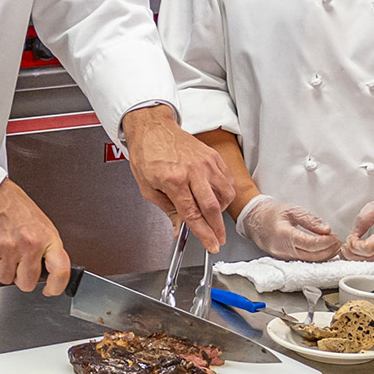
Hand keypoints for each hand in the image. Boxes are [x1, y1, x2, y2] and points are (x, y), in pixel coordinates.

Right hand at [0, 178, 70, 295]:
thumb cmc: (15, 206)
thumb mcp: (41, 224)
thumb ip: (46, 248)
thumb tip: (48, 271)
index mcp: (46, 238)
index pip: (60, 271)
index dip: (56, 286)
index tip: (50, 290)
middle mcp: (29, 245)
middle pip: (27, 283)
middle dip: (22, 278)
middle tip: (20, 264)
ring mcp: (8, 248)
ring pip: (6, 279)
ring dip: (5, 269)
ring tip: (6, 250)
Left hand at [121, 106, 235, 249]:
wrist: (153, 129)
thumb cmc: (146, 154)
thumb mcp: (148, 188)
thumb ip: (167, 209)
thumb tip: (179, 228)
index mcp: (174, 180)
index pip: (193, 214)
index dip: (204, 234)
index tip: (211, 244)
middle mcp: (193, 171)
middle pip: (213, 207)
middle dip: (218, 228)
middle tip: (219, 239)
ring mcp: (206, 163)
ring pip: (225, 194)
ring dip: (221, 210)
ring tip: (212, 215)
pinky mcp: (213, 157)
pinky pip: (227, 180)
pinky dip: (225, 193)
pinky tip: (216, 197)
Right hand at [237, 193, 340, 261]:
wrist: (255, 220)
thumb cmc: (272, 213)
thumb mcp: (292, 210)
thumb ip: (310, 220)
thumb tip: (326, 230)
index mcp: (283, 234)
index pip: (309, 244)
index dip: (325, 242)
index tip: (334, 237)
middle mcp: (282, 249)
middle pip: (311, 256)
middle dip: (328, 250)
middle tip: (337, 241)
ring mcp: (283, 256)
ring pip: (309, 261)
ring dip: (324, 255)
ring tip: (333, 245)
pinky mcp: (285, 259)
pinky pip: (304, 261)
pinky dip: (316, 257)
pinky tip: (323, 251)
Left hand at [344, 177, 373, 259]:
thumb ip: (364, 218)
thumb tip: (353, 234)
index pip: (368, 248)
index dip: (354, 246)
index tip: (350, 238)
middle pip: (369, 259)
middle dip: (352, 254)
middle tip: (344, 247)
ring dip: (359, 258)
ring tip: (351, 248)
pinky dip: (370, 258)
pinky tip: (362, 251)